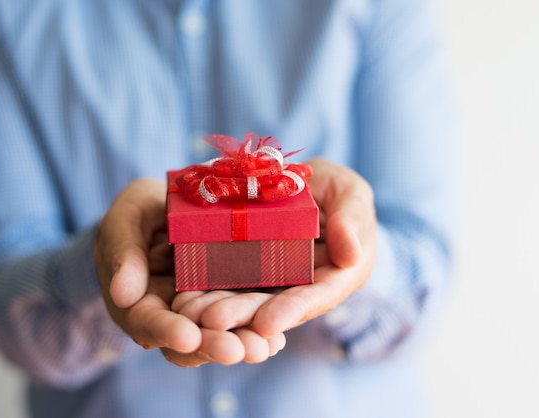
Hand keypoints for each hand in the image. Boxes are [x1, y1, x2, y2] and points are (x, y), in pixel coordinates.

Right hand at [94, 179, 283, 366]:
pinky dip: (259, 328)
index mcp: (139, 303)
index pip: (148, 323)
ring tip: (264, 348)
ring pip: (219, 336)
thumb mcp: (126, 223)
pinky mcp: (229, 301)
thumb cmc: (139, 215)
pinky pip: (243, 320)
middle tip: (235, 351)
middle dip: (212, 346)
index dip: (166, 331)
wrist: (170, 210)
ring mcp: (202, 312)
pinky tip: (277, 338)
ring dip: (241, 344)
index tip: (187, 337)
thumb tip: (123, 295)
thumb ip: (124, 254)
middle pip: (189, 341)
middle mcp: (171, 316)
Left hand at [172, 159, 376, 341]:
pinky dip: (210, 291)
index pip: (317, 297)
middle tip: (214, 321)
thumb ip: (352, 218)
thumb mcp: (351, 194)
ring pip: (250, 300)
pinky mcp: (252, 272)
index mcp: (338, 276)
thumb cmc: (337, 191)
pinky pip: (232, 283)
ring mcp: (276, 282)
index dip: (292, 310)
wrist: (310, 188)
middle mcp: (306, 287)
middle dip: (245, 315)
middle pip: (276, 307)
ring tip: (193, 313)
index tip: (266, 324)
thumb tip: (352, 255)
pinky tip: (186, 298)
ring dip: (223, 309)